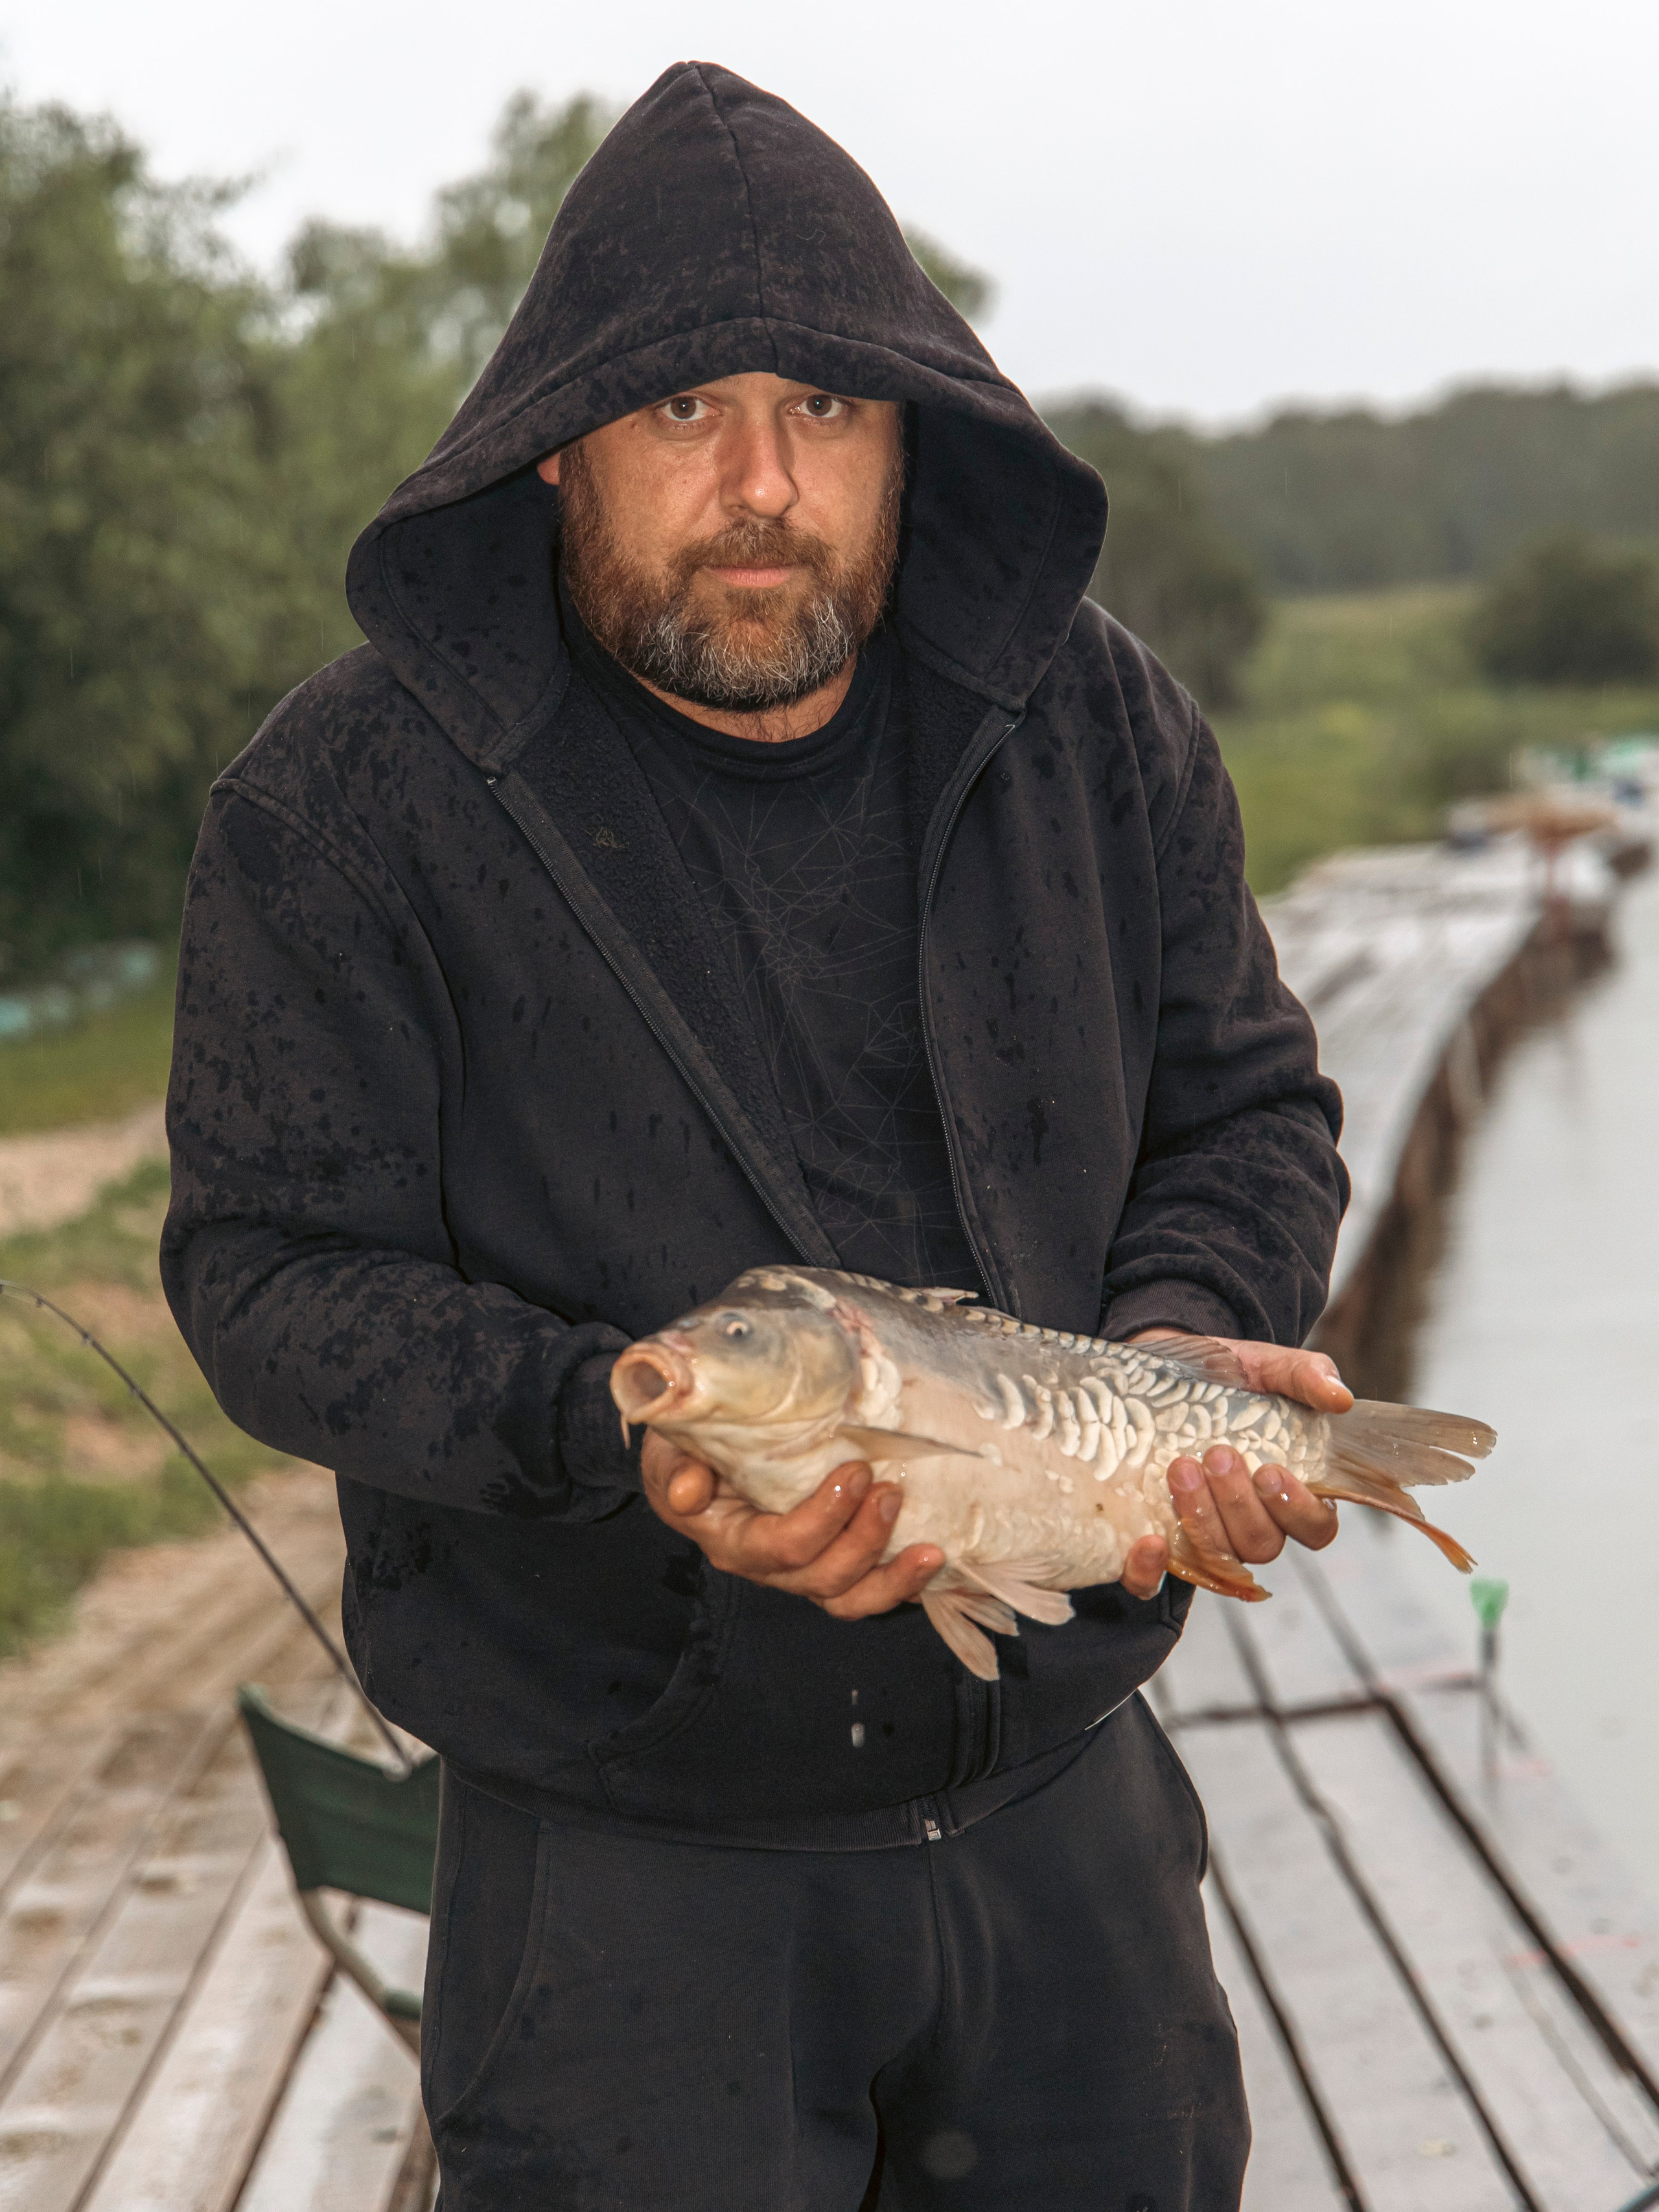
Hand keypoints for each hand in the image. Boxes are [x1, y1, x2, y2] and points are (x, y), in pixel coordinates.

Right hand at [640, 1432, 944, 1619]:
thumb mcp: (671, 1450)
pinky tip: (931, 1562)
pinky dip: (900, 1584)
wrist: (698, 1451)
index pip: (781, 1547)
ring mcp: (799, 1570)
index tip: (857, 1471)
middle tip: (891, 1489)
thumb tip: (688, 1492)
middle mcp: (766, 1566)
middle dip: (865, 1540)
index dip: (824, 1518)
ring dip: (892, 1578)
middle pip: (822, 1578)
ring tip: (930, 1549)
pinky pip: (864, 1591)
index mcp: (731, 1539)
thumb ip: (678, 1468)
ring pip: (847, 1599)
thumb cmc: (688, 1447)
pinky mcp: (825, 1563)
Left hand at [1118, 1331, 1348, 1599]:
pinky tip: (1148, 1542)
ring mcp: (1204, 1535)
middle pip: (1261, 1544)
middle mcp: (1251, 1522)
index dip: (1299, 1512)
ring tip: (1181, 1467)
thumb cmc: (1228, 1377)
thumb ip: (1307, 1376)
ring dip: (1201, 1518)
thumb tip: (1340, 1399)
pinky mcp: (1156, 1540)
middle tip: (1218, 1455)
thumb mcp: (1268, 1366)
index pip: (1315, 1528)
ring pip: (1216, 1557)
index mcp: (1290, 1491)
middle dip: (1239, 1504)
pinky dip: (1149, 1573)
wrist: (1163, 1369)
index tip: (1271, 1472)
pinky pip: (1152, 1582)